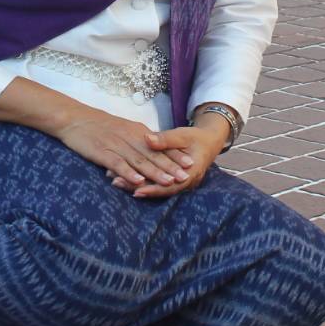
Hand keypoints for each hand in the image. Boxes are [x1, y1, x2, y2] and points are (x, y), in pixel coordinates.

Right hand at [56, 108, 191, 189]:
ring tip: (169, 181)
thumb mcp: (122, 129)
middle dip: (170, 166)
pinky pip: (118, 163)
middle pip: (153, 154)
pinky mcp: (102, 152)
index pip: (159, 145)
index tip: (189, 163)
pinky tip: (139, 181)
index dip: (174, 155)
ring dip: (155, 172)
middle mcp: (129, 137)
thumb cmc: (97, 125)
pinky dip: (129, 173)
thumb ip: (136, 140)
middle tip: (186, 176)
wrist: (74, 118)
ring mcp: (116, 144)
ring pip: (139, 160)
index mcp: (136, 131)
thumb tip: (150, 151)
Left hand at [110, 121, 227, 198]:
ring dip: (136, 184)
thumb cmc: (196, 137)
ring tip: (115, 181)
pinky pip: (156, 183)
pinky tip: (124, 177)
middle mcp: (185, 183)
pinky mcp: (172, 180)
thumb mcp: (182, 135)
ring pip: (156, 188)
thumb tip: (147, 138)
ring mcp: (179, 184)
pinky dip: (141, 181)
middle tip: (117, 182)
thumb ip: (165, 139)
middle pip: (159, 190)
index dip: (153, 188)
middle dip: (138, 187)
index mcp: (190, 174)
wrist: (208, 141)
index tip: (136, 189)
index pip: (170, 186)